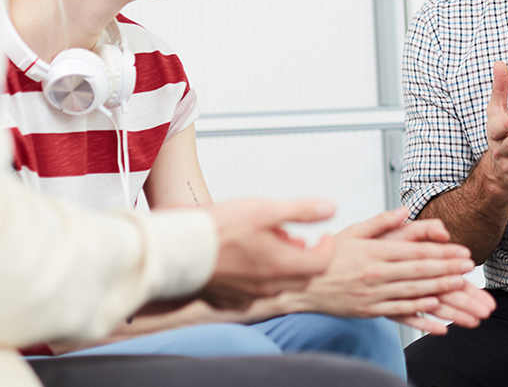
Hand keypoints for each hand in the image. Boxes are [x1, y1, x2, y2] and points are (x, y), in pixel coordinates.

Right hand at [201, 198, 337, 309]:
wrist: (177, 251)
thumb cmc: (218, 230)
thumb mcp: (265, 210)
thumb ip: (302, 210)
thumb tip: (330, 208)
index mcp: (281, 266)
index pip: (322, 263)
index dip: (328, 247)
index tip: (324, 235)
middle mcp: (267, 287)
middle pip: (302, 277)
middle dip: (307, 257)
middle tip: (300, 239)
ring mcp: (246, 296)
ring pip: (277, 284)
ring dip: (282, 265)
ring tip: (270, 242)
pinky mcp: (227, 299)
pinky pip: (253, 292)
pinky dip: (259, 276)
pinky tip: (246, 259)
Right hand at [290, 208, 481, 330]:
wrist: (300, 285)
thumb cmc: (327, 255)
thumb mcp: (353, 231)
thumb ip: (381, 222)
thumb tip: (404, 210)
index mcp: (374, 252)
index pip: (415, 252)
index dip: (442, 253)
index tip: (462, 252)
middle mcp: (375, 273)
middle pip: (419, 272)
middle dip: (448, 269)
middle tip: (470, 267)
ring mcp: (372, 294)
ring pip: (413, 292)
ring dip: (440, 289)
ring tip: (461, 286)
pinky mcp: (369, 310)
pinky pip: (399, 312)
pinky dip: (419, 312)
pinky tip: (436, 312)